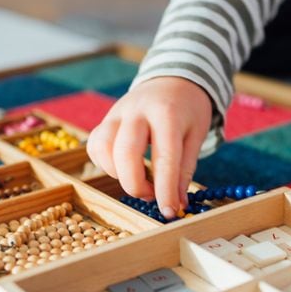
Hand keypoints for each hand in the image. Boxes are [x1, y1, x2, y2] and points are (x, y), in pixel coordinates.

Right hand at [87, 76, 212, 218]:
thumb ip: (184, 170)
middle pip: (125, 154)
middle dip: (136, 185)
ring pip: (103, 149)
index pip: (164, 158)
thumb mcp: (195, 136)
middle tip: (152, 197)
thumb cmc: (188, 110)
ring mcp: (116, 113)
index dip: (165, 191)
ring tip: (139, 179)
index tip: (170, 212)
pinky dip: (106, 164)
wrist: (172, 80)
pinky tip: (124, 167)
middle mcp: (137, 111)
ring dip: (118, 174)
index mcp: (167, 113)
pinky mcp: (105, 120)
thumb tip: (177, 204)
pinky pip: (95, 146)